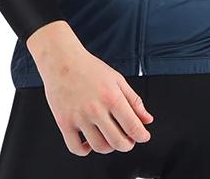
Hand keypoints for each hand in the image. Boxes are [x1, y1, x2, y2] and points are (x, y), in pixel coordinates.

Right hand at [27, 22, 153, 156]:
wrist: (61, 60)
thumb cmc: (89, 68)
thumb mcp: (117, 79)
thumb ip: (134, 100)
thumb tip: (147, 119)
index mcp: (112, 97)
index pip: (133, 127)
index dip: (142, 136)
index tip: (143, 136)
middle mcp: (96, 109)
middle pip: (118, 142)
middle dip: (127, 145)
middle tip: (127, 140)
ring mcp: (79, 117)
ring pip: (99, 147)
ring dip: (108, 147)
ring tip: (108, 137)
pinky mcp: (64, 122)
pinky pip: (75, 148)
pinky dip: (84, 150)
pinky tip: (88, 142)